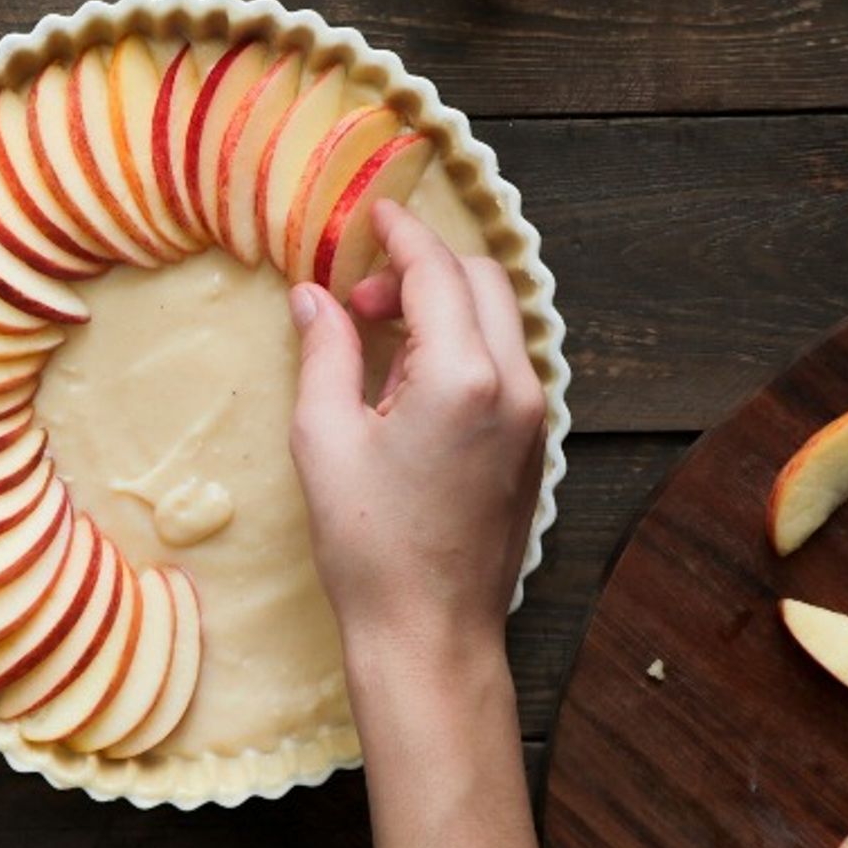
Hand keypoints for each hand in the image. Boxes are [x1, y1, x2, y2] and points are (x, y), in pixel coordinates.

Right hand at [287, 200, 546, 685]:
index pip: (437, 272)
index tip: (375, 216)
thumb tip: (313, 299)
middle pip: (483, 282)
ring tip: (384, 348)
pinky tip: (417, 386)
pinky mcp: (533, 447)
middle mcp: (515, 387)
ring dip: (448, 308)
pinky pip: (508, 364)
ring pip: (502, 321)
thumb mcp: (326, 440)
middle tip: (363, 300)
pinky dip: (468, 346)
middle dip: (424, 270)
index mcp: (463, 377)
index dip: (402, 234)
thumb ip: (325, 353)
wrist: (431, 632)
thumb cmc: (369, 546)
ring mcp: (533, 418)